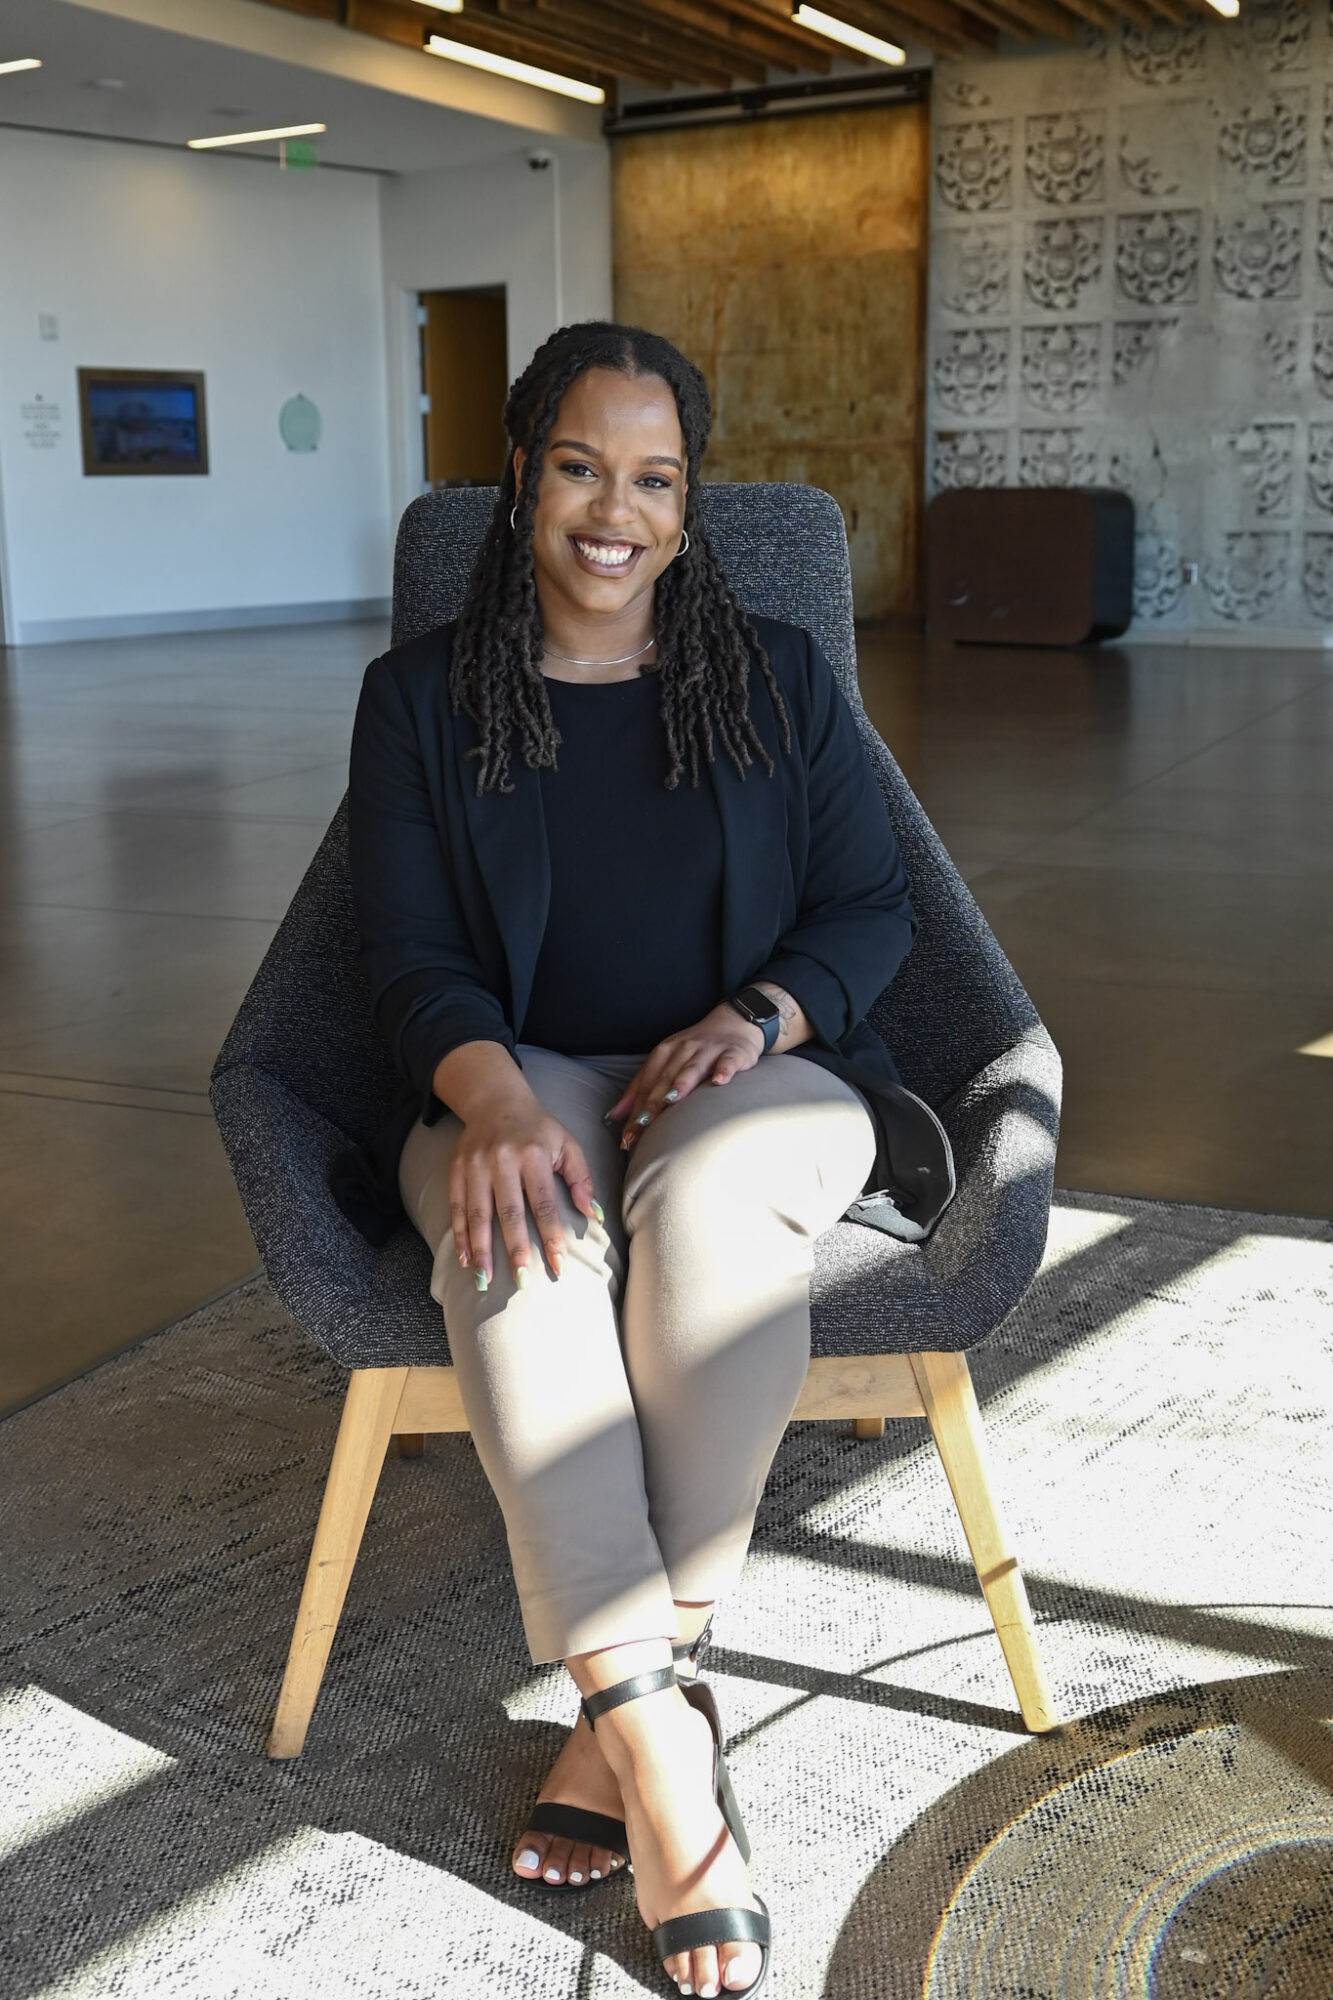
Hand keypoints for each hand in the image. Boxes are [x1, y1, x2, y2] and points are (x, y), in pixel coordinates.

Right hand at [447, 1082, 600, 1288]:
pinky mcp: (456, 1168)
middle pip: (509, 1212)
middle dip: (515, 1248)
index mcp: (534, 1154)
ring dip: (481, 1249)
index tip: (558, 1266)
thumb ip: (581, 1179)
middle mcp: (502, 1159)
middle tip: (521, 1281)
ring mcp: (476, 1164)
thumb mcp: (568, 1144)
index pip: (545, 1203)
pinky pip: (456, 1205)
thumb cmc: (538, 1128)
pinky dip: (459, 1233)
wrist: (495, 1099)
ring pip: (478, 1213)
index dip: (552, 1236)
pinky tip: (465, 1257)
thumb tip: (595, 1214)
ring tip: (484, 1279)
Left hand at [608, 1003, 765, 1149]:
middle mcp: (683, 1050)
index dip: (635, 1110)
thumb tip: (615, 1115)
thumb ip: (641, 1088)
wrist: (734, 1022)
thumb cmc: (695, 1049)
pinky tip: (718, 1081)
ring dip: (681, 1084)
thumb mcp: (665, 1062)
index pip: (646, 1085)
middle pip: (664, 1079)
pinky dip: (723, 1070)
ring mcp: (708, 1050)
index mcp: (664, 1053)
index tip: (627, 1137)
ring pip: (692, 1068)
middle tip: (641, 1129)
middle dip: (652, 1104)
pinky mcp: (733, 1052)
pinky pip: (727, 1062)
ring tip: (671, 1100)